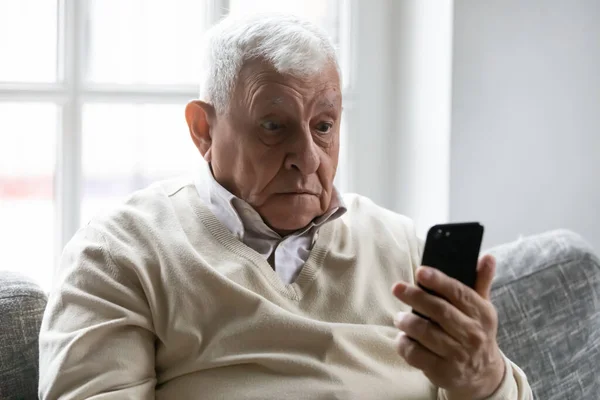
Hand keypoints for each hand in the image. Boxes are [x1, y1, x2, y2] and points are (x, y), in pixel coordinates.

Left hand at [391, 255, 504, 399]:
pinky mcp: (443, 371)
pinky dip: (404, 345)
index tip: (420, 272)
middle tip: (397, 288)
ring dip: (407, 322)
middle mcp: (472, 334)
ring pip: (426, 333)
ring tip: (399, 317)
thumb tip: (487, 257)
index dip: (439, 281)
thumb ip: (481, 281)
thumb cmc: (476, 332)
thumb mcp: (482, 308)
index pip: (459, 293)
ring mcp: (458, 354)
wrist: (483, 375)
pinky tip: (402, 338)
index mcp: (482, 313)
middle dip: (415, 297)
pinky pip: (417, 355)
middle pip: (440, 311)